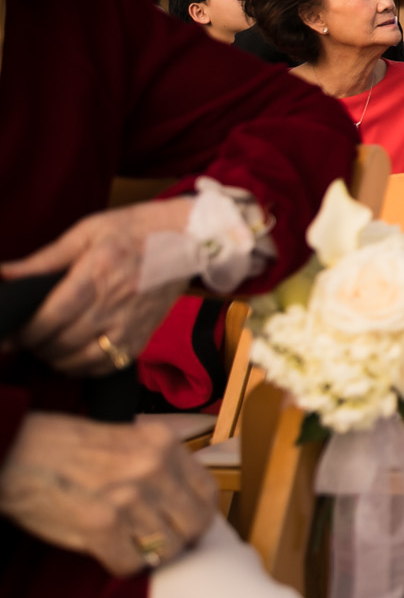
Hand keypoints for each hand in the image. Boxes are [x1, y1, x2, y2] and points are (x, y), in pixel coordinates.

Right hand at [0, 414, 217, 576]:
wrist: (16, 452)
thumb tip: (186, 500)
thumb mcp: (128, 439)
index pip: (208, 492)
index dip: (199, 515)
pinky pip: (131, 564)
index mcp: (165, 443)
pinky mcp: (101, 525)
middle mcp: (154, 467)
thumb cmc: (67, 447)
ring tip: (129, 544)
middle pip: (195, 524)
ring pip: (166, 549)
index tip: (186, 525)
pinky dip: (121, 565)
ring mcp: (129, 497)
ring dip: (148, 554)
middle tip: (159, 541)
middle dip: (180, 539)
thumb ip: (160, 465)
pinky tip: (108, 551)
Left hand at [3, 198, 195, 375]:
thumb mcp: (86, 232)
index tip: (9, 332)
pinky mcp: (142, 337)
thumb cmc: (135, 230)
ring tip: (46, 345)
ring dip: (54, 359)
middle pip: (60, 343)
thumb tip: (2, 275)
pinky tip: (73, 354)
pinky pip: (105, 366)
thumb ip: (42, 260)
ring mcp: (131, 325)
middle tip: (24, 336)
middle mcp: (115, 304)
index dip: (22, 332)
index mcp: (98, 274)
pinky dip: (82, 368)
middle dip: (33, 345)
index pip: (49, 318)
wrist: (190, 238)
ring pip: (80, 361)